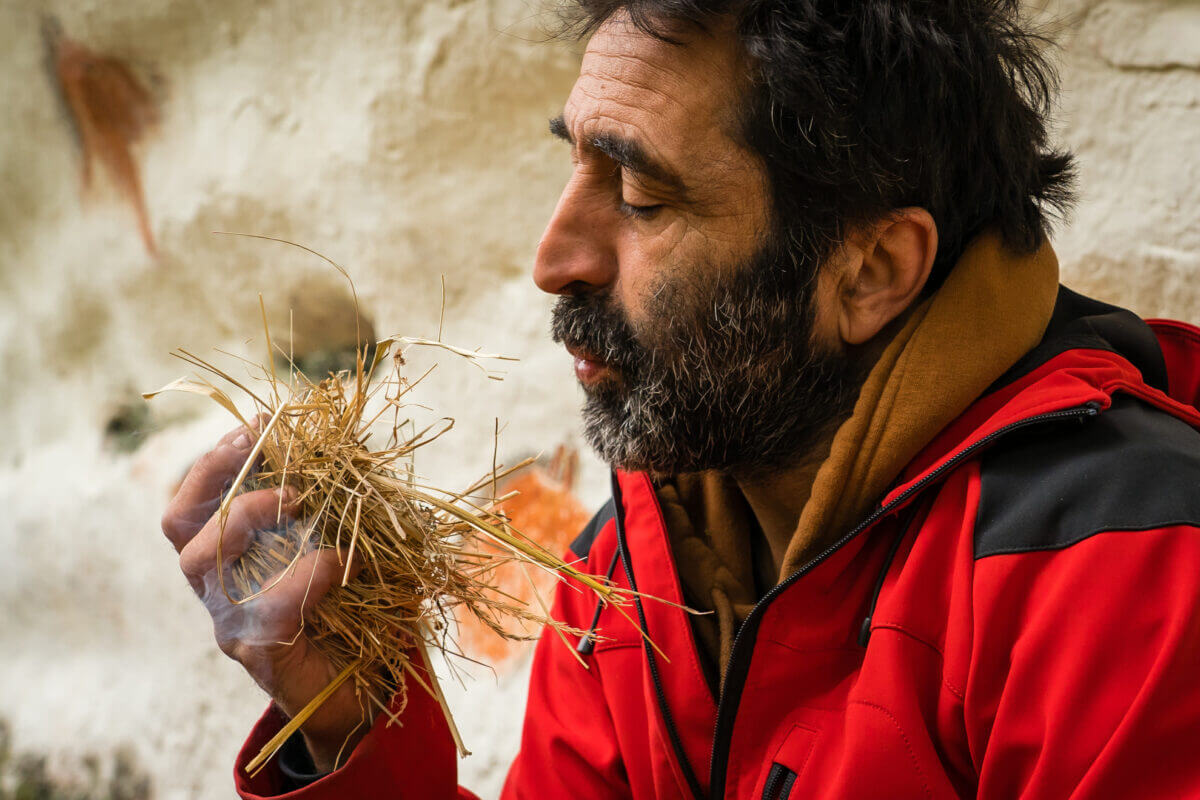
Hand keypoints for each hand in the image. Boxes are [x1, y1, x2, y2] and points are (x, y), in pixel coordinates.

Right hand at [162, 419, 366, 770]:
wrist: (357, 694)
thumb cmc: (350, 613)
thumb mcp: (344, 547)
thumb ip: (339, 505)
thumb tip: (359, 446)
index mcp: (229, 558)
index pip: (193, 502)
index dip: (217, 458)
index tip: (257, 421)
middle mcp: (216, 589)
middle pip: (180, 525)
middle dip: (217, 472)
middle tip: (261, 444)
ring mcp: (228, 623)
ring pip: (201, 561)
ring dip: (249, 514)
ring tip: (300, 499)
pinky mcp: (257, 656)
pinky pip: (268, 608)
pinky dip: (307, 574)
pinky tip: (340, 562)